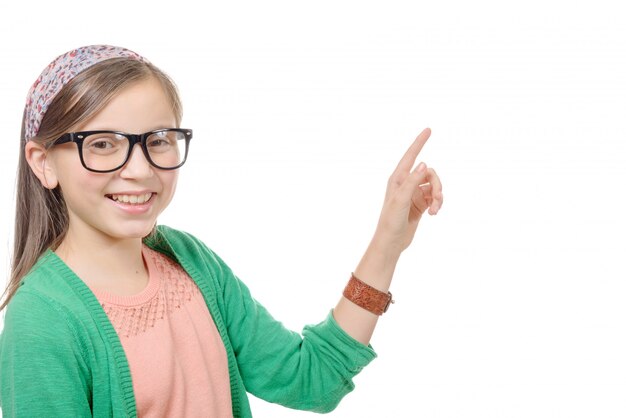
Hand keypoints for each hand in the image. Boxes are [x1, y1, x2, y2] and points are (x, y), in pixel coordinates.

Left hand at [372, 128, 442, 254]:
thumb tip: (423, 163)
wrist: (391, 242)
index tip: (429, 129)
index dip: (419, 142)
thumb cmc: (390, 221)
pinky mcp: (420, 204)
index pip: (411, 156)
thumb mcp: (401, 200)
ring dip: (439, 197)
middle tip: (438, 198)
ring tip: (436, 210)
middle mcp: (406, 183)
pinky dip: (438, 204)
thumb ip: (412, 181)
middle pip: (429, 173)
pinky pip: (435, 197)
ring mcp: (414, 194)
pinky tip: (434, 214)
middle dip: (437, 185)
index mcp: (398, 179)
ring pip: (434, 186)